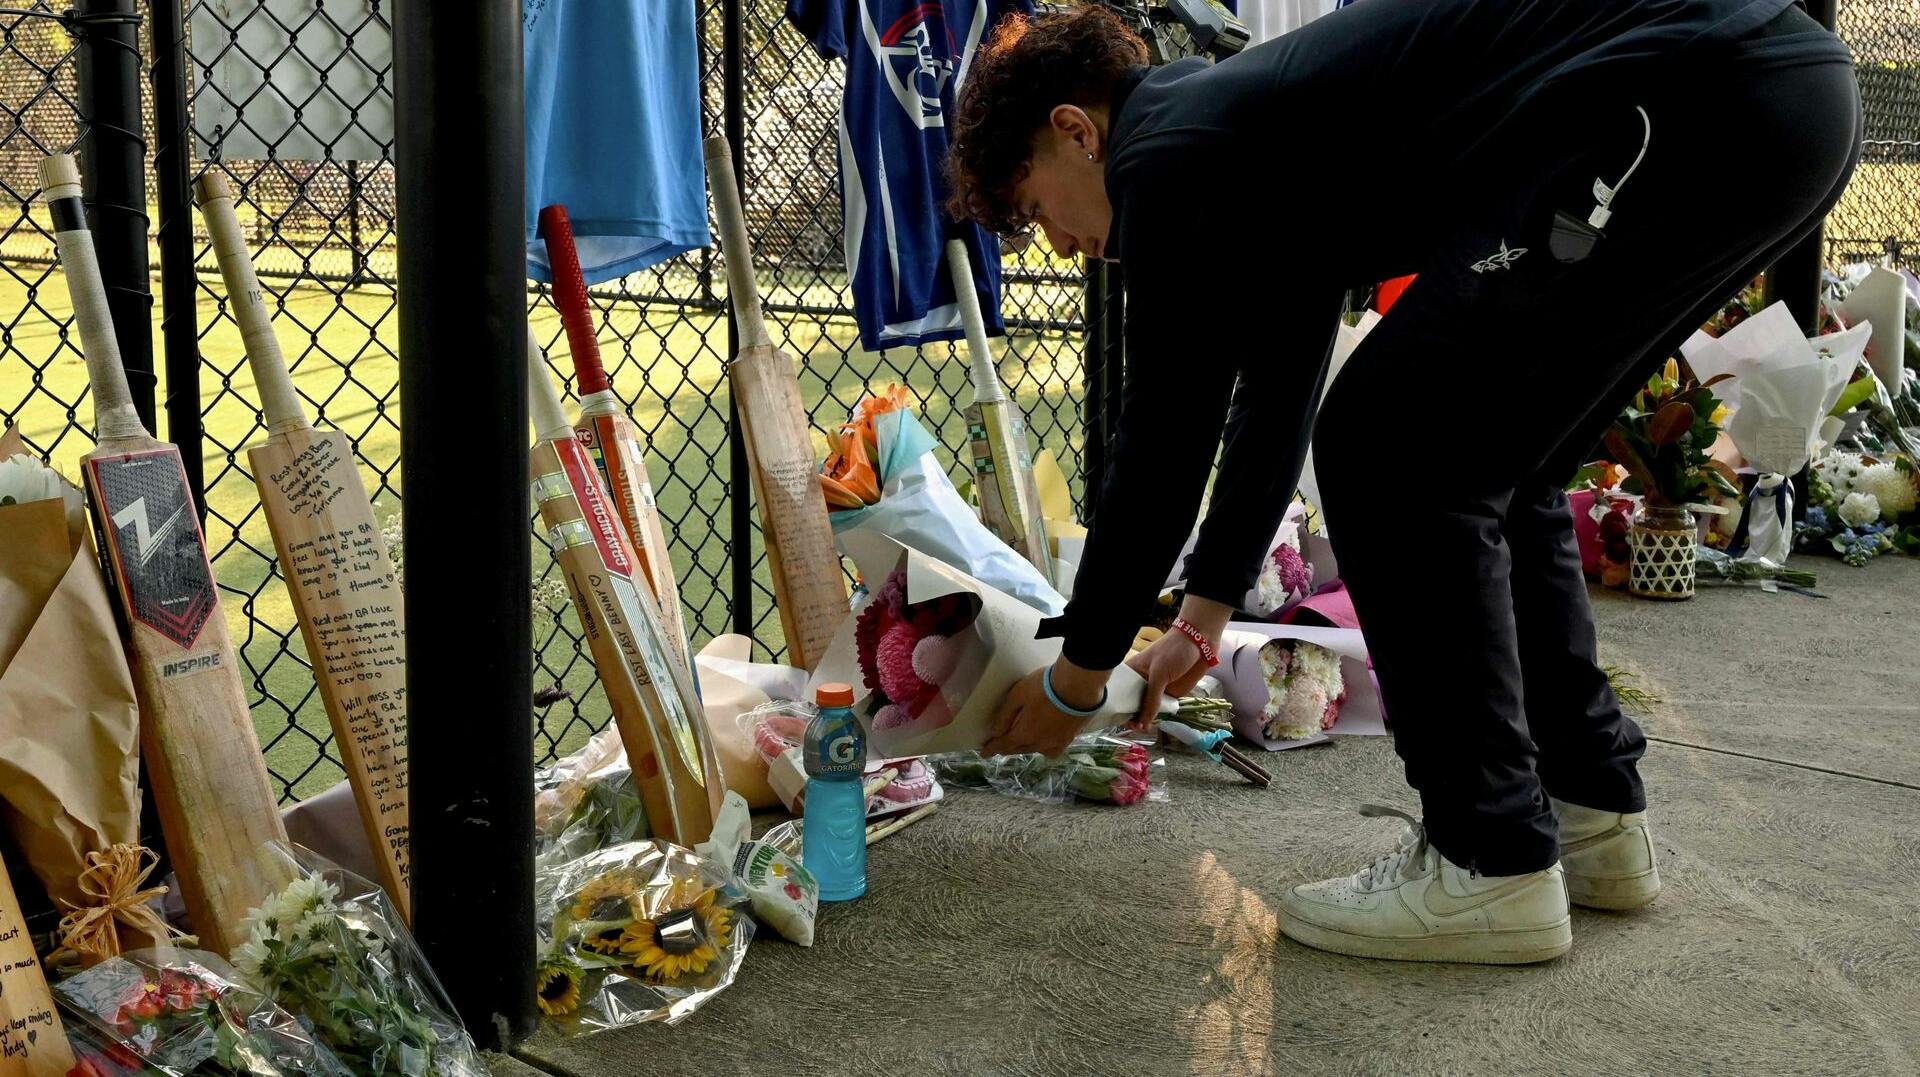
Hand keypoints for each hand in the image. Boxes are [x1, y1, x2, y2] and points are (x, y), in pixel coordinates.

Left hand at [984, 661, 1108, 757]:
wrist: (1079, 686)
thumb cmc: (1045, 686)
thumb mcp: (1018, 695)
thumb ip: (1005, 715)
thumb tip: (996, 732)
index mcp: (1024, 734)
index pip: (1003, 745)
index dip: (991, 749)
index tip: (983, 753)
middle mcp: (1040, 744)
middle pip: (1019, 749)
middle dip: (1008, 748)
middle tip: (1000, 745)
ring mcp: (1056, 743)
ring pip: (1036, 751)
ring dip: (1025, 748)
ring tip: (1022, 741)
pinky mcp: (1070, 738)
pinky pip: (1052, 750)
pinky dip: (1044, 748)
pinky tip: (1045, 741)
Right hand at [1124, 629, 1209, 730]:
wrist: (1201, 641)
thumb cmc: (1174, 651)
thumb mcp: (1159, 674)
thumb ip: (1151, 699)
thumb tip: (1142, 724)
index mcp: (1133, 672)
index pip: (1120, 692)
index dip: (1117, 705)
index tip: (1115, 719)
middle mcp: (1142, 682)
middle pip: (1131, 703)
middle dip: (1130, 715)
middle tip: (1132, 727)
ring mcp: (1156, 689)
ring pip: (1146, 708)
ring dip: (1143, 719)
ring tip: (1140, 729)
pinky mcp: (1170, 693)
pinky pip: (1161, 708)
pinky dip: (1157, 717)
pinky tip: (1152, 725)